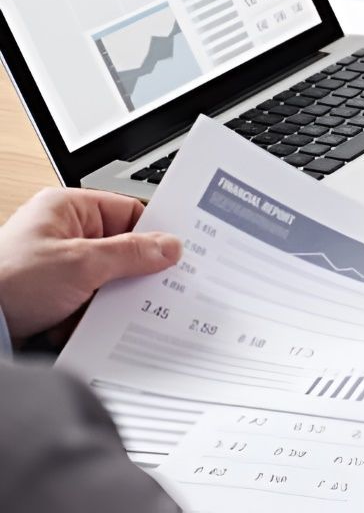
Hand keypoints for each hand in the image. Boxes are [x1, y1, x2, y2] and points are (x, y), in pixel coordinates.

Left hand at [0, 189, 180, 341]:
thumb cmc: (5, 281)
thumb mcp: (80, 263)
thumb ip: (131, 253)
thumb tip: (169, 247)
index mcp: (68, 208)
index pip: (130, 211)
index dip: (156, 231)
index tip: (180, 250)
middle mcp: (65, 232)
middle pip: (123, 247)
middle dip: (135, 270)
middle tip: (155, 284)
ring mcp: (61, 265)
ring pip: (111, 278)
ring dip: (114, 297)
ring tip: (112, 307)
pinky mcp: (57, 294)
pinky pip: (95, 299)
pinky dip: (99, 313)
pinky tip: (97, 322)